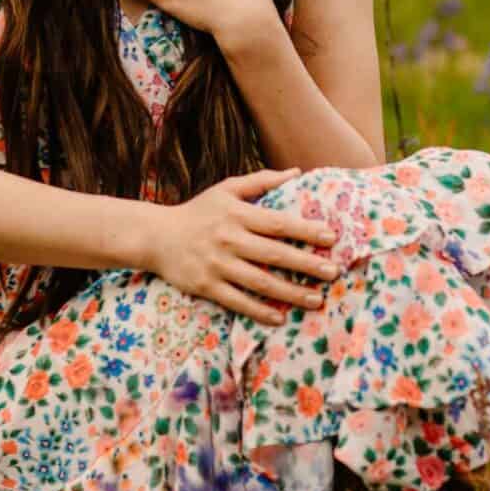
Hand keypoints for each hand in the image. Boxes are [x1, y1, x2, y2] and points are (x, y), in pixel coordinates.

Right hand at [150, 167, 341, 324]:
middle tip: (333, 272)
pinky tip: (280, 318)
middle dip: (306, 264)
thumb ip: (262, 181)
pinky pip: (237, 301)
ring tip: (316, 300)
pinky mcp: (206, 286)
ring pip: (260, 282)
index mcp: (237, 214)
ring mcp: (217, 264)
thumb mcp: (227, 189)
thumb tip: (297, 173)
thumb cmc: (199, 211)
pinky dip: (259, 311)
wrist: (155, 236)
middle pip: (274, 254)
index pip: (278, 223)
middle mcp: (228, 239)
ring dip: (290, 293)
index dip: (306, 230)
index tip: (331, 237)